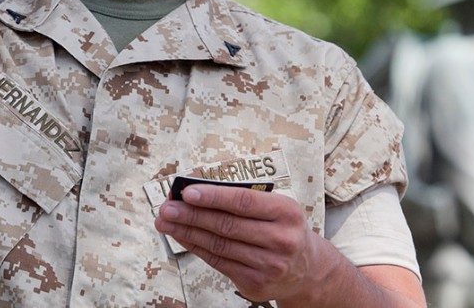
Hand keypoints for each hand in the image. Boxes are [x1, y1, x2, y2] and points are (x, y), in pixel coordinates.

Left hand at [155, 185, 334, 303]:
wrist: (307, 269)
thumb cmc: (284, 229)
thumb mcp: (276, 207)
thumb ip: (244, 198)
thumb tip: (199, 190)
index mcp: (286, 212)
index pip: (244, 202)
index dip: (213, 197)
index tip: (187, 191)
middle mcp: (281, 239)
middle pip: (226, 225)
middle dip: (191, 215)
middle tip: (167, 207)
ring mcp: (269, 265)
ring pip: (219, 245)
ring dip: (187, 232)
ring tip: (166, 221)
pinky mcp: (256, 283)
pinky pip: (219, 262)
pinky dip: (197, 248)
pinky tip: (183, 236)